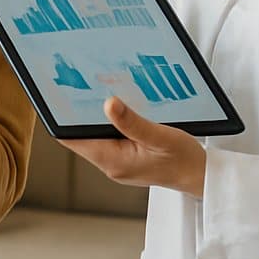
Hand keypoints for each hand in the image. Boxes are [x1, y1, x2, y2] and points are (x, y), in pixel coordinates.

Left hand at [59, 96, 207, 197]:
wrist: (201, 176)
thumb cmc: (184, 160)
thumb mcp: (160, 136)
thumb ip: (132, 122)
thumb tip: (107, 104)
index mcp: (113, 161)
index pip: (71, 139)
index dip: (61, 118)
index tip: (56, 94)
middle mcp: (110, 163)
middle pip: (80, 134)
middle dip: (77, 111)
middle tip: (76, 82)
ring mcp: (117, 161)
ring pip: (94, 133)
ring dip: (94, 114)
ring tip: (94, 87)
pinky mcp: (125, 156)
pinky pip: (108, 135)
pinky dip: (108, 120)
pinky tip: (115, 103)